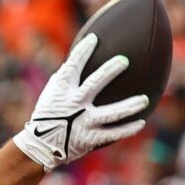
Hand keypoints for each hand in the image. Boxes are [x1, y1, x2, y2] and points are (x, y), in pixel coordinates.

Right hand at [12, 36, 150, 171]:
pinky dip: (127, 129)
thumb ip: (64, 78)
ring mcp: (83, 122)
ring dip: (128, 107)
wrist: (40, 146)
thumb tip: (76, 60)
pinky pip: (112, 133)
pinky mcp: (90, 139)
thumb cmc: (47, 115)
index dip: (83, 51)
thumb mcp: (51, 94)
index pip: (73, 66)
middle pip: (94, 84)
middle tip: (124, 61)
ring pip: (110, 114)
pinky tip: (141, 123)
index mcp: (62, 91)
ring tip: (144, 100)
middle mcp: (74, 105)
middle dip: (110, 71)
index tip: (94, 38)